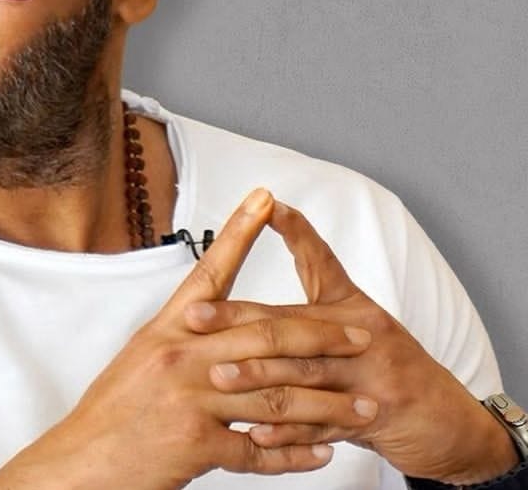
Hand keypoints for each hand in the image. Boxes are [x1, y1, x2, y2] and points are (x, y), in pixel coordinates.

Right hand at [0, 190, 374, 489]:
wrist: (81, 461)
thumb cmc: (111, 412)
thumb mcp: (140, 359)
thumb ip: (181, 339)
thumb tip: (214, 321)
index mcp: (166, 329)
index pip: (209, 270)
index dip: (238, 232)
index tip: (264, 198)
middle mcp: (180, 356)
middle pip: (265, 336)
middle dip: (321, 336)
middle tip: (361, 336)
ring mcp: (189, 399)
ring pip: (276, 397)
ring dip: (327, 404)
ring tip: (363, 408)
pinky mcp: (195, 444)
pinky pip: (259, 450)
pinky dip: (295, 453)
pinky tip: (322, 451)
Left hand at [189, 201, 518, 485]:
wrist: (445, 420)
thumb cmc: (388, 363)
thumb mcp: (355, 319)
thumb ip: (310, 290)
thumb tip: (266, 247)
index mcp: (353, 306)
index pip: (319, 262)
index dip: (294, 232)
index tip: (265, 208)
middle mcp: (362, 334)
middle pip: (293, 322)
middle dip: (238, 319)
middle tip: (193, 317)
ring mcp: (368, 377)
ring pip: (304, 373)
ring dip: (257, 375)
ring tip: (217, 375)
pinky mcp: (372, 418)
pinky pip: (321, 425)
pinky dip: (288, 431)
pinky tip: (256, 432)